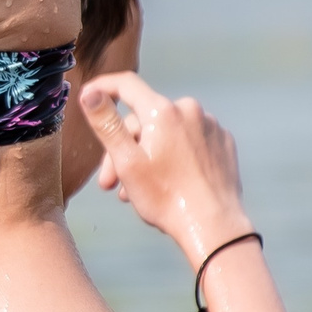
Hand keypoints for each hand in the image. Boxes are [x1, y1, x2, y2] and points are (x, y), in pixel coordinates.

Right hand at [80, 72, 251, 264]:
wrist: (214, 225)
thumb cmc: (166, 197)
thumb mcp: (127, 162)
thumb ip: (106, 124)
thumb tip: (89, 93)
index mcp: (162, 111)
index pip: (126, 85)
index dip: (103, 88)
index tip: (87, 96)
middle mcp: (189, 110)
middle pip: (144, 120)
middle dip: (124, 148)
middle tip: (110, 184)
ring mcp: (210, 126)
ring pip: (166, 132)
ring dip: (148, 155)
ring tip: (138, 190)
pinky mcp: (223, 142)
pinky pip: (190, 140)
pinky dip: (175, 155)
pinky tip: (170, 180)